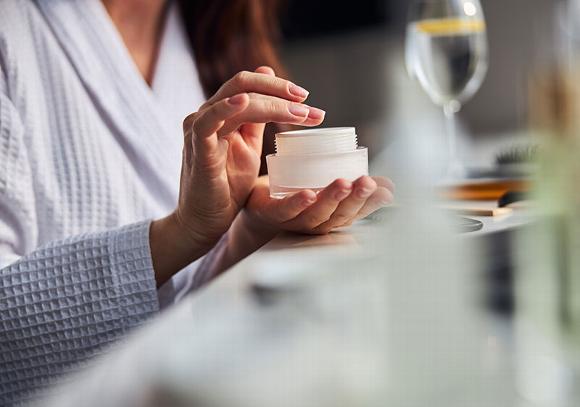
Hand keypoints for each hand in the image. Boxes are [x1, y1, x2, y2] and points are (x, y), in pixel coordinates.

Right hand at [150, 67, 324, 285]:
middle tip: (307, 101)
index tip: (307, 99)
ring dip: (272, 103)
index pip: (250, 85)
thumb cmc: (226, 186)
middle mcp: (208, 114)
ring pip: (235, 99)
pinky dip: (225, 108)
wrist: (206, 220)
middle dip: (280, 90)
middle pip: (243, 83)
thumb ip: (257, 120)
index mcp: (221, 113)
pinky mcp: (197, 149)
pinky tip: (245, 103)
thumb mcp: (248, 148)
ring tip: (300, 112)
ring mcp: (199, 129)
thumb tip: (269, 90)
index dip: (278, 87)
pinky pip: (207, 122)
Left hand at [244, 175, 394, 235]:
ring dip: (331, 199)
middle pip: (339, 215)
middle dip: (355, 199)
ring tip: (344, 183)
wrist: (258, 202)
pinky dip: (298, 203)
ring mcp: (294, 220)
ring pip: (316, 214)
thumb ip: (356, 184)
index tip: (386, 190)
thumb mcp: (329, 186)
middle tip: (367, 183)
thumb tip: (389, 184)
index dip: (373, 202)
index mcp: (333, 216)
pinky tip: (308, 193)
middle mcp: (317, 223)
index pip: (357, 211)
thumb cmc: (297, 194)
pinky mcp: (271, 213)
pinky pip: (286, 210)